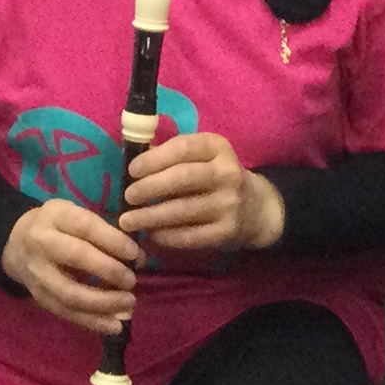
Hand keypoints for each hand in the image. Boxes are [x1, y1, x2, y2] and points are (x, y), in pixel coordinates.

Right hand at [0, 196, 140, 333]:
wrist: (17, 245)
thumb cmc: (57, 227)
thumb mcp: (73, 215)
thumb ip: (102, 231)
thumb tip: (136, 256)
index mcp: (55, 216)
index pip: (86, 227)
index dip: (113, 241)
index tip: (136, 254)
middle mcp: (42, 244)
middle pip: (77, 257)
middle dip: (109, 271)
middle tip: (132, 280)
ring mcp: (39, 274)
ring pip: (71, 293)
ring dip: (104, 302)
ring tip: (129, 303)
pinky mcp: (40, 298)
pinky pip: (67, 313)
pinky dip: (93, 322)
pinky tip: (115, 325)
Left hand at [119, 129, 281, 252]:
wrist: (257, 208)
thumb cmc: (218, 176)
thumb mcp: (205, 156)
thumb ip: (174, 156)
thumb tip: (135, 163)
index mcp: (218, 147)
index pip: (183, 149)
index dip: (154, 159)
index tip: (132, 170)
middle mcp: (227, 173)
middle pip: (182, 179)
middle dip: (150, 188)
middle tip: (127, 197)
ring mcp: (229, 204)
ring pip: (183, 210)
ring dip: (151, 216)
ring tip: (128, 221)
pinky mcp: (227, 232)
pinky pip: (190, 236)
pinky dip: (167, 236)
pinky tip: (151, 234)